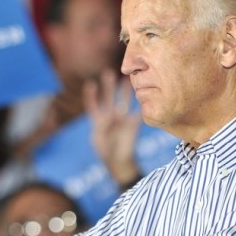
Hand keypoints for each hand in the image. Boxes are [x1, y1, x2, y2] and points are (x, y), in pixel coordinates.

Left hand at [84, 69, 140, 187]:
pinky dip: (141, 105)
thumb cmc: (106, 153)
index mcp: (99, 121)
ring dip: (125, 91)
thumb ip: (101, 128)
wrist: (119, 162)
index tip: (90, 84)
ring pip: (124, 102)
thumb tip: (109, 116)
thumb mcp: (99, 141)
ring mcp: (123, 119)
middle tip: (109, 73)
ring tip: (128, 79)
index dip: (92, 96)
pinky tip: (145, 96)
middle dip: (109, 86)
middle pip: (110, 98)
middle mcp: (111, 117)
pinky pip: (138, 112)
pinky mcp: (133, 124)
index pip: (94, 105)